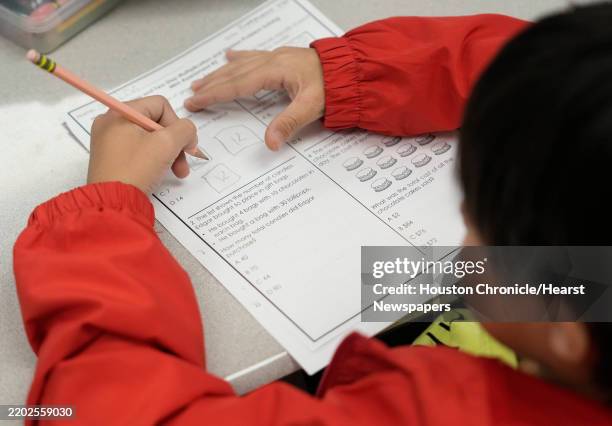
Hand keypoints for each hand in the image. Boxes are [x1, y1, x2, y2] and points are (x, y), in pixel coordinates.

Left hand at [88, 96, 197, 193]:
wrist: (111, 204)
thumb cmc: (136, 169)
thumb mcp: (167, 144)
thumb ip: (185, 129)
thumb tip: (188, 133)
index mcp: (120, 112)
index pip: (160, 105)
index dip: (177, 124)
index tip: (185, 146)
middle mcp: (111, 123)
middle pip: (156, 122)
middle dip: (175, 143)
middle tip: (184, 164)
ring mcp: (109, 141)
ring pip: (149, 138)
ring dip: (169, 153)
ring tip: (178, 173)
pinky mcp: (111, 158)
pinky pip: (139, 150)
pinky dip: (154, 159)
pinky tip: (160, 173)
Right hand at [185, 47, 323, 150]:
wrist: (351, 68)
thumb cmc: (334, 85)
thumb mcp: (312, 107)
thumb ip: (289, 124)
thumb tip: (270, 144)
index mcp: (274, 71)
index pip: (237, 85)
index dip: (214, 94)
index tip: (196, 102)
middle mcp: (272, 61)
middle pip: (234, 74)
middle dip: (211, 84)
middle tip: (192, 95)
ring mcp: (277, 58)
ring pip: (241, 65)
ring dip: (220, 73)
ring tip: (202, 80)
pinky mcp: (283, 58)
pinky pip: (254, 57)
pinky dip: (239, 59)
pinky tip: (231, 56)